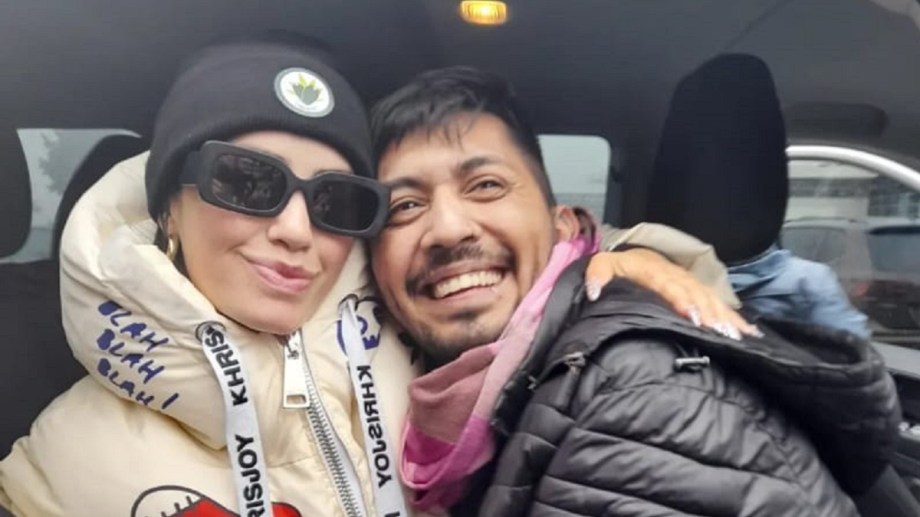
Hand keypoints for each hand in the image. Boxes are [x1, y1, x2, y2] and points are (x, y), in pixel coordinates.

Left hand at [584, 249, 758, 338]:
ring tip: (736, 335)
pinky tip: (748, 332)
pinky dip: (735, 316)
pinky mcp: (699, 290)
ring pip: (711, 298)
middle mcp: (676, 276)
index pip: (669, 285)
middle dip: (709, 313)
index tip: (692, 316)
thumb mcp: (601, 265)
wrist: (638, 254)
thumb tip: (592, 292)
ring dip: (724, 316)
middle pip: (696, 294)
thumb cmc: (619, 265)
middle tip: (721, 332)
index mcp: (653, 271)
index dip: (681, 299)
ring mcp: (691, 282)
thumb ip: (596, 276)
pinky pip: (719, 302)